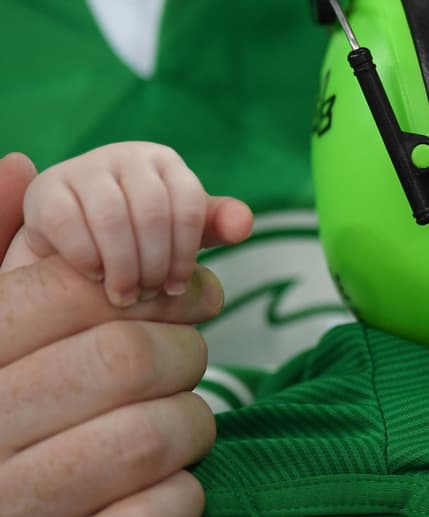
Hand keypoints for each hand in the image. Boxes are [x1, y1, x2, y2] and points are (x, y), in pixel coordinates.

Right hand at [0, 151, 225, 516]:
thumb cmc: (14, 413)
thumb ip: (2, 246)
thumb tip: (14, 161)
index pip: (71, 293)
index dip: (152, 283)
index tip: (187, 290)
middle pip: (125, 356)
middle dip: (184, 347)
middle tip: (192, 352)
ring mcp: (26, 503)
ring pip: (156, 432)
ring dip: (193, 418)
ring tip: (180, 416)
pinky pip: (167, 505)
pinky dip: (185, 490)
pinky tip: (162, 485)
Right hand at [6, 142, 251, 306]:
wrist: (70, 232)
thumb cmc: (135, 231)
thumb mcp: (176, 228)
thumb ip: (212, 225)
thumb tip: (244, 224)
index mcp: (167, 163)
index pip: (191, 206)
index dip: (186, 253)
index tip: (177, 287)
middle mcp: (127, 156)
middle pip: (154, 213)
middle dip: (155, 263)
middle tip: (149, 294)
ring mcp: (85, 169)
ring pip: (113, 219)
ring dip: (123, 266)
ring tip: (125, 294)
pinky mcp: (47, 190)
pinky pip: (71, 225)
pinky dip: (87, 258)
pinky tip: (96, 277)